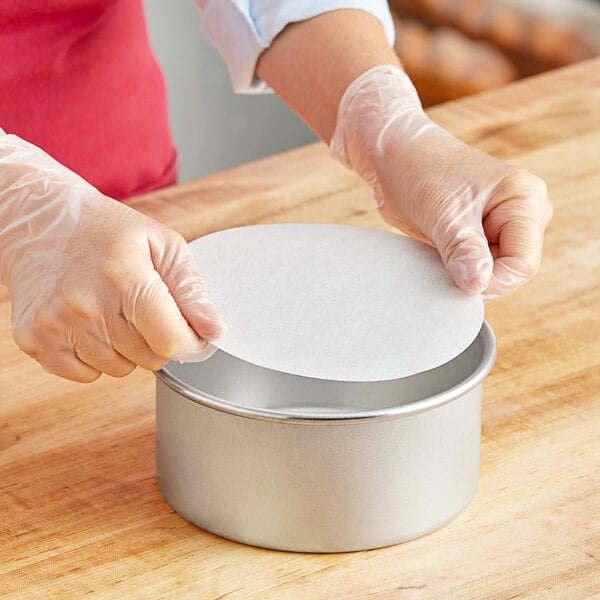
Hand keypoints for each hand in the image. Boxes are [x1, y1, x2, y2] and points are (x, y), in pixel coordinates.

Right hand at [0, 132, 224, 381]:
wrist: (41, 221)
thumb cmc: (107, 231)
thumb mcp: (163, 244)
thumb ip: (192, 290)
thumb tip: (215, 331)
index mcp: (124, 276)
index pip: (170, 341)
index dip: (192, 344)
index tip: (194, 335)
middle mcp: (86, 304)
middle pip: (149, 359)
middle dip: (158, 340)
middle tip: (145, 308)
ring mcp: (55, 324)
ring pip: (118, 370)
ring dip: (126, 349)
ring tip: (114, 311)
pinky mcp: (34, 340)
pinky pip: (86, 374)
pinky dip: (95, 357)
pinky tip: (91, 324)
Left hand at [330, 65, 552, 298]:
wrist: (393, 156)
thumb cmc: (419, 171)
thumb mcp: (443, 213)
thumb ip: (463, 250)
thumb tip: (479, 285)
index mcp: (524, 200)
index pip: (523, 263)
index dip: (495, 282)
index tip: (461, 283)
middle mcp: (520, 214)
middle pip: (512, 271)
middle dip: (480, 279)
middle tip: (444, 266)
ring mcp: (500, 225)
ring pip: (492, 272)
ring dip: (466, 275)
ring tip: (438, 255)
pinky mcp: (479, 235)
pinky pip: (475, 267)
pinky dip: (456, 271)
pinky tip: (438, 257)